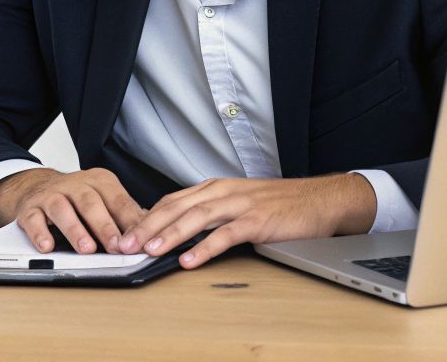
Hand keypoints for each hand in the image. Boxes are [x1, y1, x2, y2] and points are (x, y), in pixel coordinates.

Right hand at [0, 167, 145, 255]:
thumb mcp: (105, 199)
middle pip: (91, 203)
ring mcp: (51, 195)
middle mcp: (76, 184)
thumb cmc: (79, 198)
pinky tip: (47, 247)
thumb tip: (149, 232)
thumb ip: (124, 214)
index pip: (118, 200)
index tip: (137, 241)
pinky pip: (33, 219)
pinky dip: (40, 233)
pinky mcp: (30, 208)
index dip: (128, 221)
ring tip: (86, 249)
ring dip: (75, 230)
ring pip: (62, 209)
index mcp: (100, 181)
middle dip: (104, 227)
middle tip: (115, 248)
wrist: (38, 186)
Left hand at [117, 173, 376, 268]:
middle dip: (148, 225)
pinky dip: (206, 247)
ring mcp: (242, 204)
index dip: (146, 216)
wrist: (321, 199)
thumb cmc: (281, 203)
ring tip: (150, 250)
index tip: (125, 233)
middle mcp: (225, 192)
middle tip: (125, 244)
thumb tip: (179, 231)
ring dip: (170, 234)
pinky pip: (227, 234)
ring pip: (197, 217)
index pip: (172, 199)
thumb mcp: (240, 201)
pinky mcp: (259, 220)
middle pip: (178, 206)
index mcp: (217, 187)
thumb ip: (212, 211)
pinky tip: (191, 259)